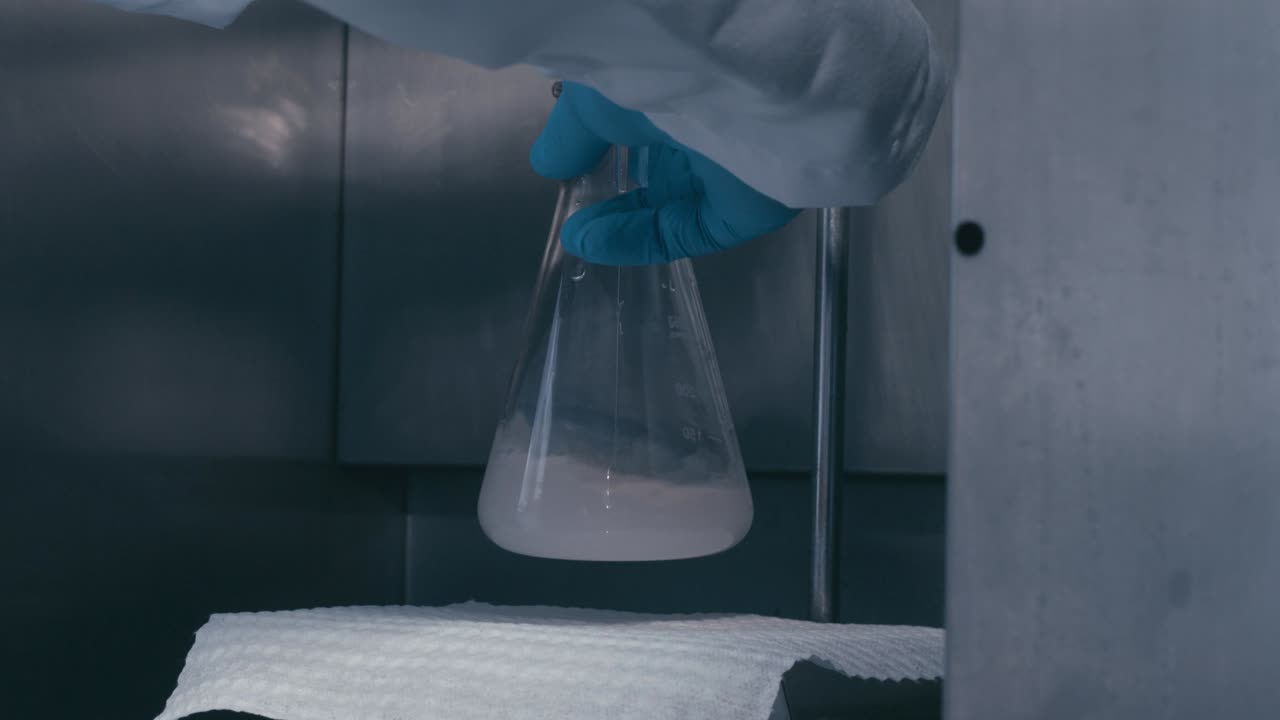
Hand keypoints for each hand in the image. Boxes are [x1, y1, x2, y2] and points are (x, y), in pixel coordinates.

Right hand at [529, 82, 799, 265]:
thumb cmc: (653, 66)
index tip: (571, 167)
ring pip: (672, 203)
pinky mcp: (747, 208)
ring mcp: (733, 165)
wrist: (724, 78)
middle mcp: (711, 120)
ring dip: (619, 220)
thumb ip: (572, 131)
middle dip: (615, 191)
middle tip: (572, 209)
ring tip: (575, 232)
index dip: (605, 145)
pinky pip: (687, 231)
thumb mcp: (593, 92)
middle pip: (662, 164)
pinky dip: (639, 239)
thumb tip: (549, 163)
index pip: (643, 119)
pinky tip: (595, 242)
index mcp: (681, 82)